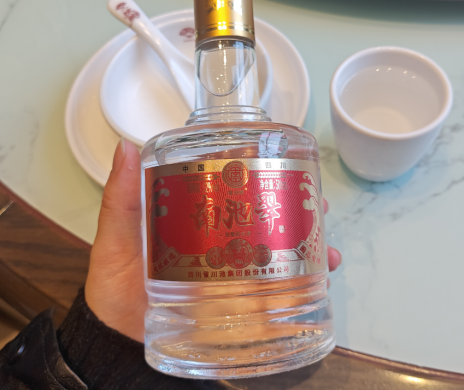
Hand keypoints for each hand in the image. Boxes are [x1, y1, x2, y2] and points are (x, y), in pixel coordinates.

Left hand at [85, 139, 341, 341]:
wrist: (120, 340)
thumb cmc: (115, 287)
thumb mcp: (116, 238)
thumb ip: (120, 198)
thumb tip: (125, 148)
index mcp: (191, 213)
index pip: (229, 182)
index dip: (258, 166)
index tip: (279, 157)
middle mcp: (216, 235)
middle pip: (262, 210)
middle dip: (292, 201)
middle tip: (313, 199)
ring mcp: (229, 265)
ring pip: (276, 243)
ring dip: (304, 236)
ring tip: (323, 234)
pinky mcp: (238, 294)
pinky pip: (276, 283)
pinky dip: (302, 277)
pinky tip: (320, 273)